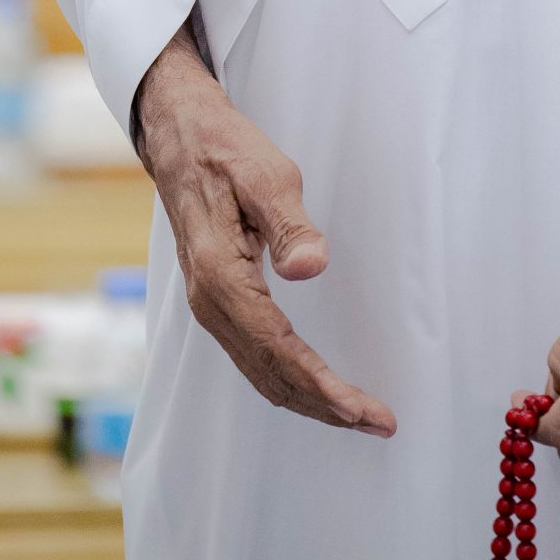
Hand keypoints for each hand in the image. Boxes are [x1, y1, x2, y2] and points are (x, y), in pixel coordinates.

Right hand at [133, 24, 395, 437]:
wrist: (180, 136)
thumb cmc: (226, 151)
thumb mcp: (268, 175)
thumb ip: (291, 225)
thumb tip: (312, 269)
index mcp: (221, 278)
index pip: (279, 350)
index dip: (323, 386)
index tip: (364, 410)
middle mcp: (210, 303)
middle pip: (271, 375)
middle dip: (325, 407)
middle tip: (379, 423)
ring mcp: (211, 305)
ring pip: (261, 372)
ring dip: (309, 399)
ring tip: (356, 414)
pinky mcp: (218, 299)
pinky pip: (254, 355)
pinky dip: (288, 379)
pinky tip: (313, 383)